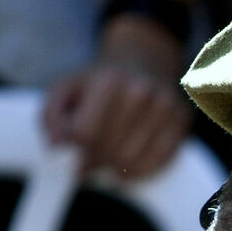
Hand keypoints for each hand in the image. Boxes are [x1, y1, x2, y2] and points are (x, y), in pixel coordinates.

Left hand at [42, 17, 190, 178]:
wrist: (143, 59)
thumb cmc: (99, 80)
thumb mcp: (65, 87)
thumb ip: (50, 116)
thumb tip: (56, 146)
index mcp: (107, 81)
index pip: (85, 135)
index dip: (74, 151)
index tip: (73, 155)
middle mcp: (140, 92)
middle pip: (110, 150)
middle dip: (95, 162)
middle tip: (89, 162)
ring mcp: (165, 106)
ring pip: (133, 161)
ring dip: (116, 168)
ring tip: (108, 159)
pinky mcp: (181, 120)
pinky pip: (158, 162)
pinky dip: (140, 171)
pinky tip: (128, 165)